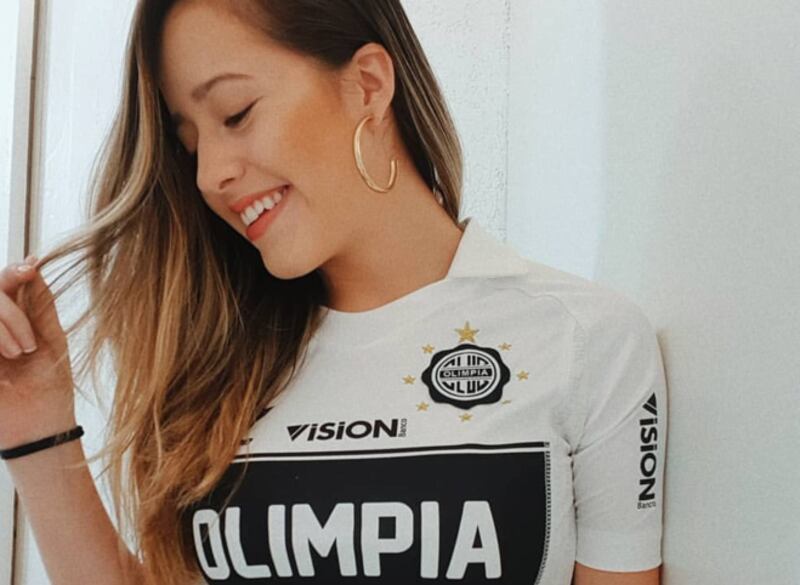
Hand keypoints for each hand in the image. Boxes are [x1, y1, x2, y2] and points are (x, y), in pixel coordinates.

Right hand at [0, 256, 76, 449]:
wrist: (41, 427)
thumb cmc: (49, 385)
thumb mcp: (51, 339)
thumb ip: (40, 305)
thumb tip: (35, 265)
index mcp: (12, 318)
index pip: (2, 283)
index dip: (13, 272)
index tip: (30, 269)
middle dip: (8, 312)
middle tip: (28, 345)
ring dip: (2, 328)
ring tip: (19, 355)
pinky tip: (3, 364)